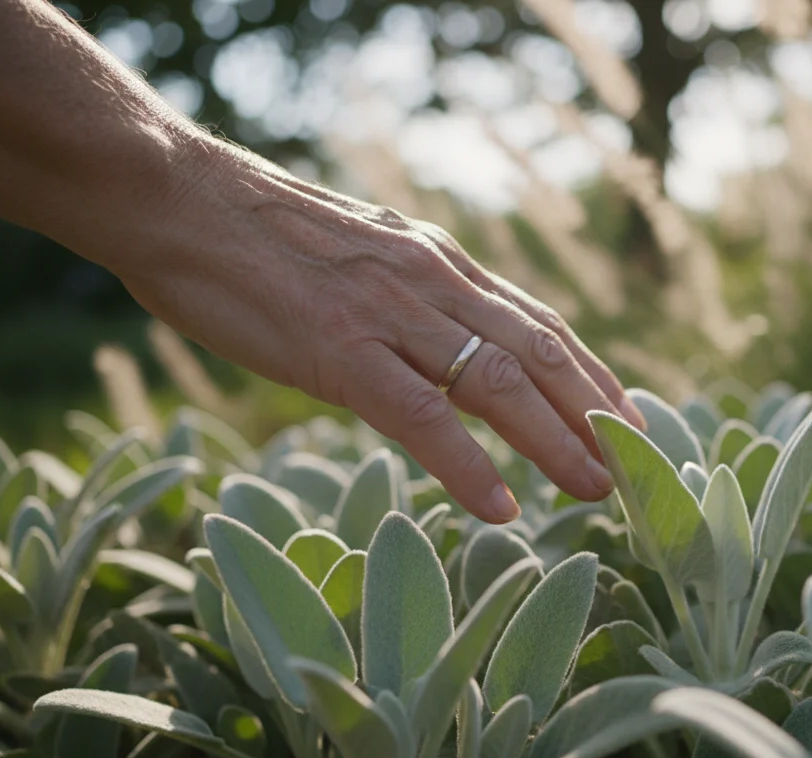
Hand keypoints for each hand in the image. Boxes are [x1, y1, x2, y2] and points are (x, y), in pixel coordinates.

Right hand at [114, 144, 643, 522]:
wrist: (177, 197)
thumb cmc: (259, 235)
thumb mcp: (362, 254)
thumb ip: (410, 293)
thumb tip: (441, 341)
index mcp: (438, 261)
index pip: (538, 322)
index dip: (591, 373)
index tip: (629, 414)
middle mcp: (432, 280)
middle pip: (538, 353)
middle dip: (593, 412)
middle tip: (635, 463)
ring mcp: (388, 311)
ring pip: (497, 382)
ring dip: (555, 441)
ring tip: (596, 488)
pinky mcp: (338, 347)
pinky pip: (421, 414)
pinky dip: (468, 465)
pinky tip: (500, 506)